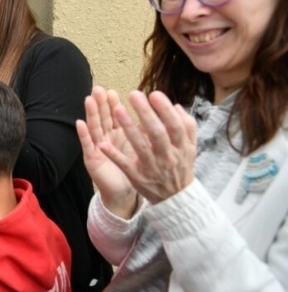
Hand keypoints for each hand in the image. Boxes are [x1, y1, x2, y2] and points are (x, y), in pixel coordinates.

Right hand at [76, 86, 138, 217]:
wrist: (124, 192)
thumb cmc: (131, 169)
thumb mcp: (139, 147)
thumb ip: (142, 132)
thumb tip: (151, 115)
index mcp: (117, 135)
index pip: (114, 116)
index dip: (112, 104)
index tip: (112, 91)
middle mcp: (105, 139)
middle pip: (102, 118)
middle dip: (100, 103)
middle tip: (98, 89)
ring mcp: (97, 149)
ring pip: (94, 128)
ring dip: (91, 114)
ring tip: (88, 100)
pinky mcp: (92, 160)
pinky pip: (88, 146)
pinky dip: (83, 135)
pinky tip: (79, 124)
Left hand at [102, 90, 196, 204]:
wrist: (176, 198)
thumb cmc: (180, 166)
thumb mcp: (189, 148)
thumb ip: (186, 126)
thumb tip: (175, 105)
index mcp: (181, 147)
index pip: (175, 125)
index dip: (165, 110)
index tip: (154, 94)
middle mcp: (167, 156)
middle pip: (157, 133)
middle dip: (145, 113)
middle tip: (133, 94)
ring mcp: (151, 167)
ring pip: (140, 147)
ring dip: (129, 128)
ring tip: (117, 110)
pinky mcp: (137, 177)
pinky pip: (125, 165)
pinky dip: (114, 155)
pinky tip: (103, 144)